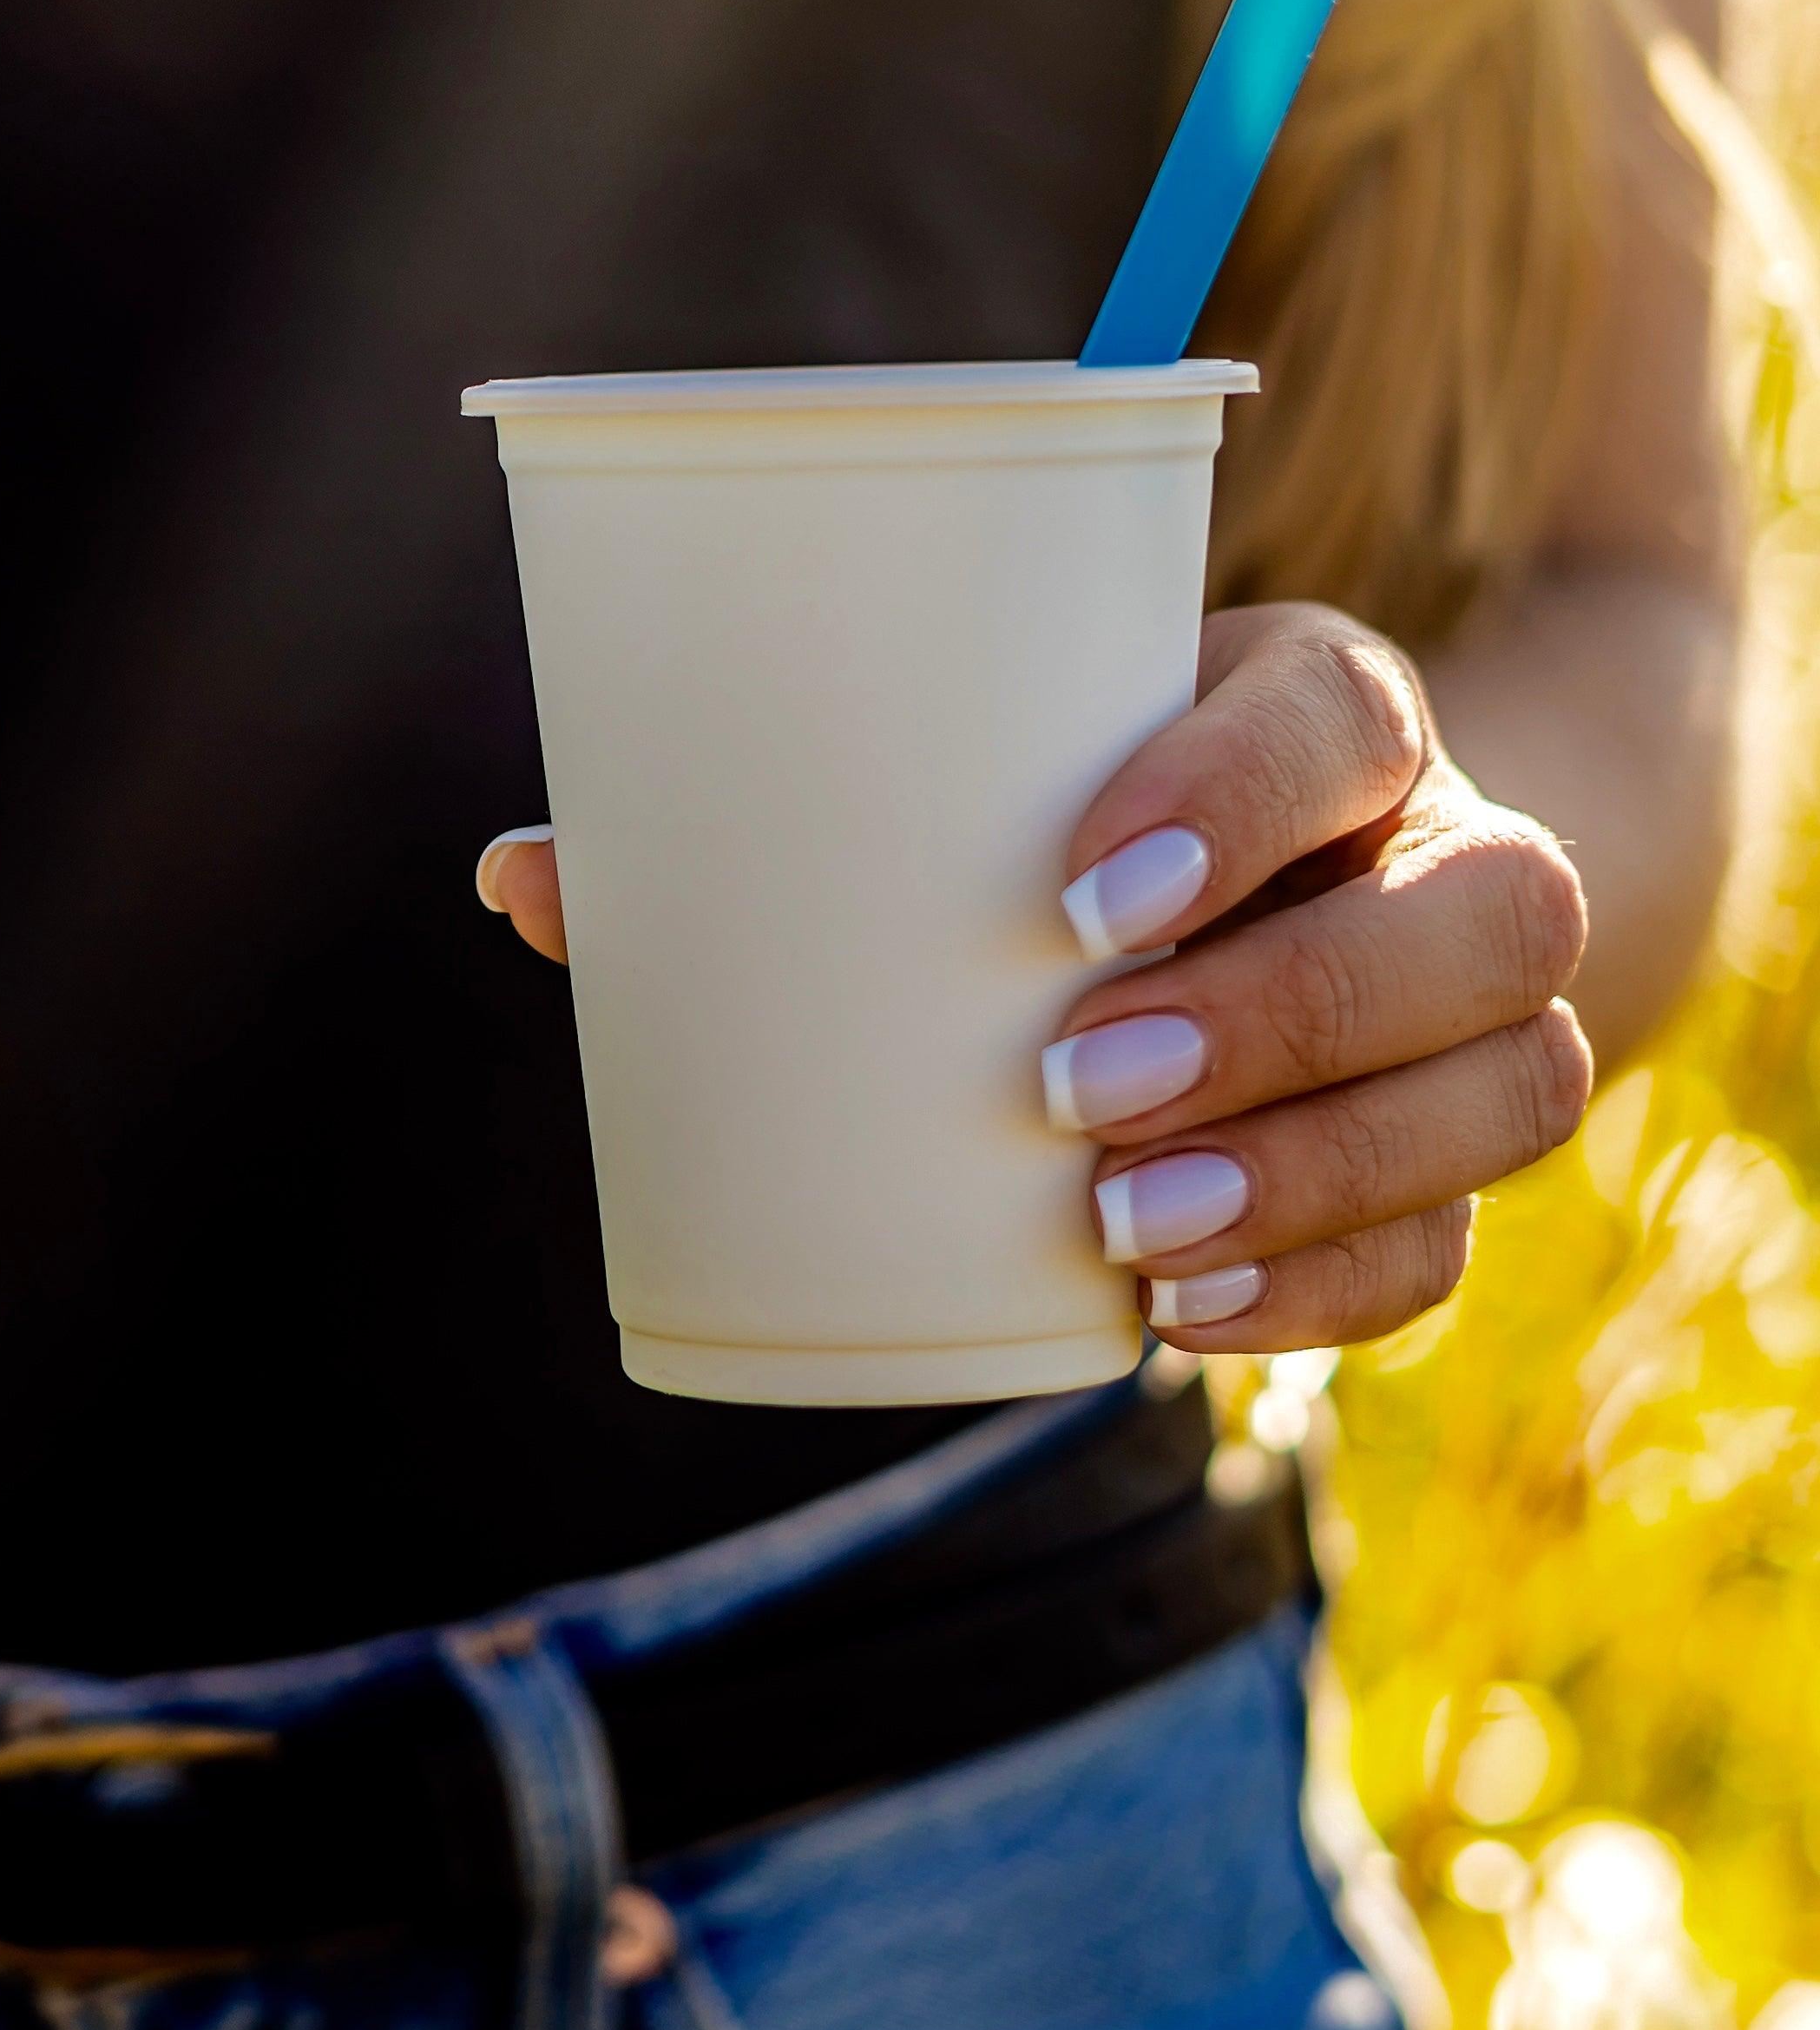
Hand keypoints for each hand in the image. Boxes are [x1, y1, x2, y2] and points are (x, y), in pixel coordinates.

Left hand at [472, 600, 1590, 1355]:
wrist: (1256, 879)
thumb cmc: (1060, 805)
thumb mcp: (961, 772)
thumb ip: (754, 824)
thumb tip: (518, 878)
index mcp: (1321, 712)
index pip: (1342, 716)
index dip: (1239, 795)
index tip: (1071, 893)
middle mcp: (1442, 844)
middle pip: (1486, 915)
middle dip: (1288, 1013)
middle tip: (1070, 1086)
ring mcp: (1477, 1012)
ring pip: (1511, 1081)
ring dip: (1314, 1169)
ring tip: (1121, 1229)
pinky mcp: (1457, 1153)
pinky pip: (1457, 1237)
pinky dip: (1330, 1285)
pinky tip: (1185, 1317)